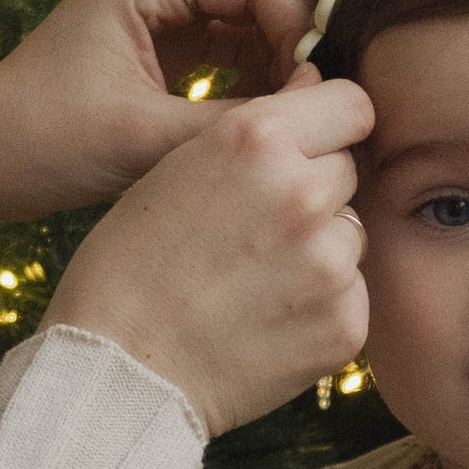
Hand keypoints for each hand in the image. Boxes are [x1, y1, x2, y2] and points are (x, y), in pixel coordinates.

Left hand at [0, 0, 315, 227]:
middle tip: (306, 96)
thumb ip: (233, 121)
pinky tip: (263, 117)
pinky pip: (234, 42)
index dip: (298, 24)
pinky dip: (258, 73)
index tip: (308, 88)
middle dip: (296, 30)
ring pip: (255, 8)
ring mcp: (160, 7)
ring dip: (281, 55)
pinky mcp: (163, 42)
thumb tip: (314, 113)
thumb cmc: (40, 144)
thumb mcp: (142, 140)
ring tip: (289, 113)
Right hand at [43, 66, 370, 433]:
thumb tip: (314, 95)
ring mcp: (330, 261)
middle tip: (255, 231)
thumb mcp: (172, 171)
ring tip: (252, 284)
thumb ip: (251, 135)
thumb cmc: (127, 269)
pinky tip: (264, 322)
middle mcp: (303, 190)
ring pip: (350, 235)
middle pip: (347, 170)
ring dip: (318, 251)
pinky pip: (350, 296)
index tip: (313, 147)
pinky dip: (318, 308)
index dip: (331, 124)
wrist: (118, 374)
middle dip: (314, 191)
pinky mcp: (345, 322)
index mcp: (256, 139)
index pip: (350, 104)